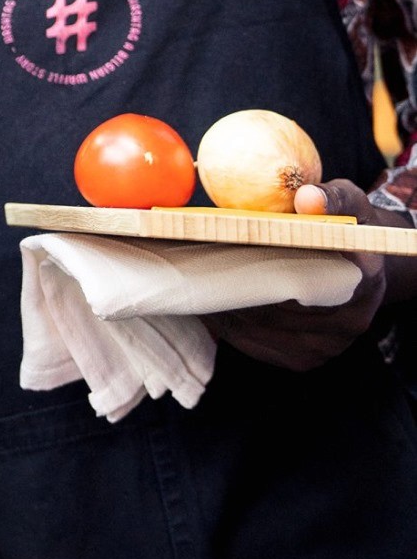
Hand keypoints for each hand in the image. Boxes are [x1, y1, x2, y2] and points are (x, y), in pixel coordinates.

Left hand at [210, 177, 397, 372]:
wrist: (362, 271)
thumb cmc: (348, 229)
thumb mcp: (350, 202)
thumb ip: (333, 198)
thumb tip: (308, 197)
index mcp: (365, 279)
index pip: (315, 277)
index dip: (270, 264)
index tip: (232, 246)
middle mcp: (349, 321)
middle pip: (276, 306)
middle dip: (235, 282)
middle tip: (194, 258)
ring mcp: (325, 347)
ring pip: (258, 327)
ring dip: (224, 302)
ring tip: (194, 274)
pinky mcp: (302, 360)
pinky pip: (252, 342)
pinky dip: (226, 320)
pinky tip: (208, 296)